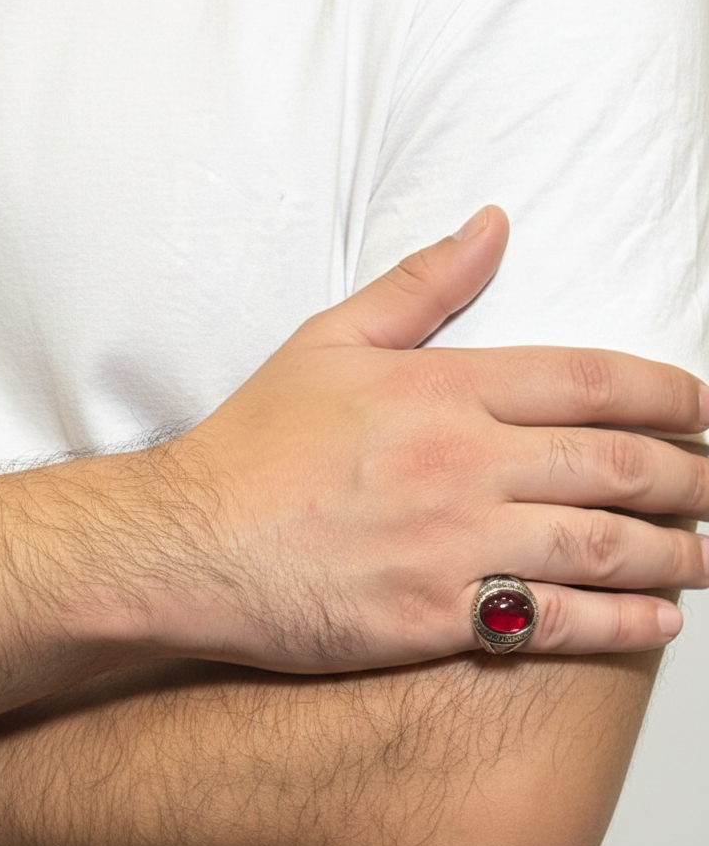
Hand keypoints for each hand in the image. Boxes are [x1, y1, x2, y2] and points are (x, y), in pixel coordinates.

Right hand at [159, 207, 708, 670]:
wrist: (189, 543)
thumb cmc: (252, 449)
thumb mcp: (330, 341)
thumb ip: (422, 284)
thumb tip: (492, 224)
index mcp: (445, 389)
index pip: (591, 381)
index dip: (668, 393)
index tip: (706, 408)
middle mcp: (466, 464)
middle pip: (619, 464)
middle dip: (693, 475)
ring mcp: (456, 544)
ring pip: (605, 545)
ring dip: (679, 551)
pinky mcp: (438, 617)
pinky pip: (557, 621)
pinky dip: (623, 621)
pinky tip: (661, 618)